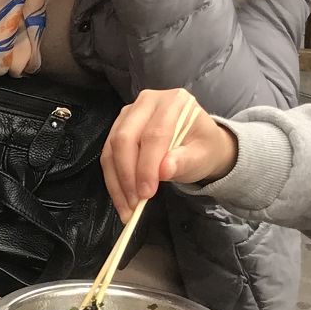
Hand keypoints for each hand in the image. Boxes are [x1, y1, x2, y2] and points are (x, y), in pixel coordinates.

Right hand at [101, 87, 238, 218]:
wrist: (197, 144)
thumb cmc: (202, 147)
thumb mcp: (202, 156)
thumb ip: (185, 161)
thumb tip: (163, 170)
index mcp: (173, 101)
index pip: (154, 134)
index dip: (147, 165)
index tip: (147, 193)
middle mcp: (147, 101)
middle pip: (125, 138)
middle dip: (127, 174)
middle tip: (135, 202)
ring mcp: (128, 114)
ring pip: (112, 149)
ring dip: (117, 181)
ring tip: (128, 207)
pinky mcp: (117, 128)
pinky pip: (108, 156)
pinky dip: (113, 180)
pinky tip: (122, 199)